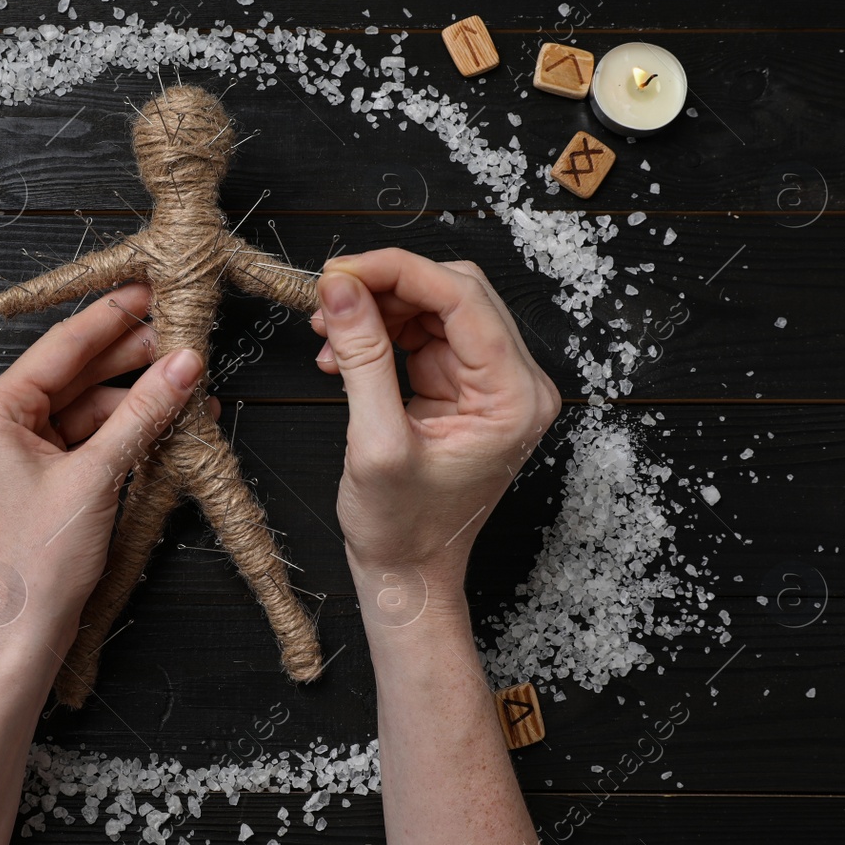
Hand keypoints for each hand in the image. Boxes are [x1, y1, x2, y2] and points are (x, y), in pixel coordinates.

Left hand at [0, 283, 208, 656]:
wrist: (18, 640)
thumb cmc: (36, 565)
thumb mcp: (97, 478)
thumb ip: (143, 414)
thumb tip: (185, 365)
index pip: (61, 346)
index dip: (112, 317)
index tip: (152, 290)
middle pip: (76, 374)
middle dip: (132, 359)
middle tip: (185, 335)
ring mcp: (18, 455)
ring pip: (87, 408)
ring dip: (137, 400)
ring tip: (190, 388)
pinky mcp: (41, 481)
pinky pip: (88, 441)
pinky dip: (126, 433)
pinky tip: (169, 423)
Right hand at [310, 249, 560, 619]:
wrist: (408, 574)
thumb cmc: (401, 529)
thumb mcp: (375, 443)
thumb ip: (363, 357)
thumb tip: (340, 287)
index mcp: (514, 397)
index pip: (461, 297)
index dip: (397, 271)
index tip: (339, 270)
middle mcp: (516, 383)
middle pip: (453, 292)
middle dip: (386, 285)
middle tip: (328, 295)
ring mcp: (491, 384)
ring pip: (435, 306)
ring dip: (378, 308)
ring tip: (328, 333)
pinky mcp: (464, 388)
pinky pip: (424, 333)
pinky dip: (381, 332)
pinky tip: (343, 353)